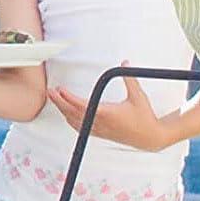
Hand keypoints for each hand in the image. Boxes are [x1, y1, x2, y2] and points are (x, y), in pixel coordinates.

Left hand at [47, 69, 174, 150]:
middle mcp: (100, 123)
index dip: (69, 97)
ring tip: (55, 99)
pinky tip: (66, 114)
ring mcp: (98, 130)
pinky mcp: (99, 134)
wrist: (149, 137)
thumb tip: (125, 63)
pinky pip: (80, 128)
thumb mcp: (138, 96)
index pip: (82, 105)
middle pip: (72, 113)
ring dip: (63, 110)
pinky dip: (70, 120)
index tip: (61, 89)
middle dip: (59, 102)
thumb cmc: (144, 117)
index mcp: (107, 113)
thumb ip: (130, 78)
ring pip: (74, 121)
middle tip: (50, 91)